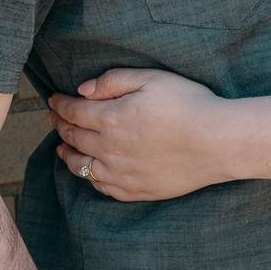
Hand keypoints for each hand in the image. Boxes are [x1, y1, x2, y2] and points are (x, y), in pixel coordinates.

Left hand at [47, 69, 237, 201]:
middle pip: (73, 137)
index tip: (53, 99)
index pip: (74, 111)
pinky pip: (102, 187)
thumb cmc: (189, 105)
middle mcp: (109, 149)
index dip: (59, 104)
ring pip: (81, 166)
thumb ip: (114, 80)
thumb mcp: (152, 79)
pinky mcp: (135, 190)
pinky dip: (89, 177)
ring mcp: (121, 173)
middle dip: (60, 125)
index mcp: (111, 118)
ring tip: (62, 147)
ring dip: (67, 154)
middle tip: (54, 118)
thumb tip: (83, 90)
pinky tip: (90, 171)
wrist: (217, 142)